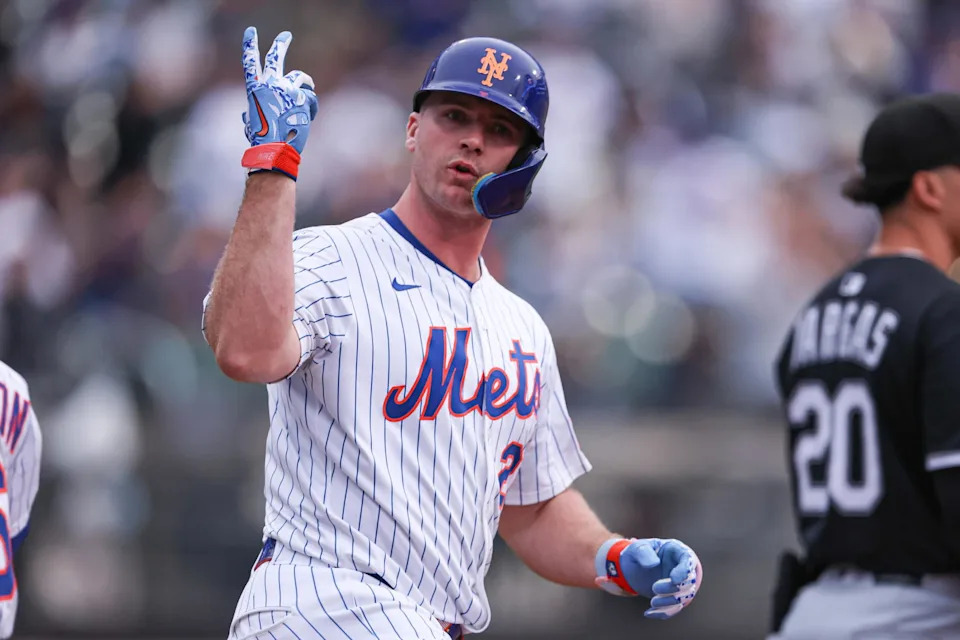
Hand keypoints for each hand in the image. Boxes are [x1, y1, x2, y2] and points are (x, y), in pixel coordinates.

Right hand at [241, 27, 317, 153]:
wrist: (275, 148)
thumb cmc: (261, 139)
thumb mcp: (250, 122)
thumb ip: (251, 112)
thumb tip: (245, 115)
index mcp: (254, 88)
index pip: (250, 61)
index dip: (249, 45)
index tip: (251, 31)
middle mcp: (270, 83)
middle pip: (276, 56)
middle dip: (281, 43)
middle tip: (286, 35)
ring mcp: (287, 88)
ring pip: (300, 77)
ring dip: (305, 82)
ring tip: (309, 86)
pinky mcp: (302, 97)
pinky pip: (311, 98)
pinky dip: (311, 108)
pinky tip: (308, 118)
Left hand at [595, 537, 701, 618]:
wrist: (632, 567)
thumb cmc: (637, 553)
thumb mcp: (637, 549)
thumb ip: (643, 553)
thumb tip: (654, 564)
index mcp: (676, 551)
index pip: (688, 560)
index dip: (684, 571)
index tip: (674, 580)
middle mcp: (682, 567)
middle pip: (688, 582)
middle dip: (673, 588)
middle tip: (654, 588)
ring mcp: (680, 583)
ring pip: (684, 597)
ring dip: (669, 603)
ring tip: (652, 602)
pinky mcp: (673, 596)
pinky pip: (674, 608)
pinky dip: (663, 613)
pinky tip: (649, 613)